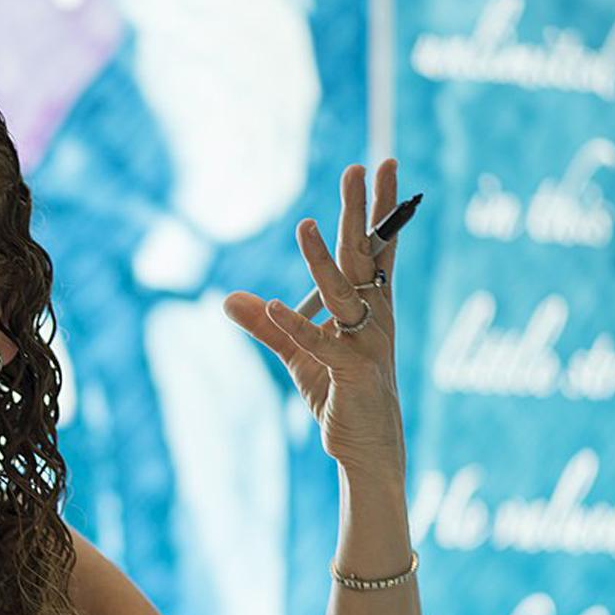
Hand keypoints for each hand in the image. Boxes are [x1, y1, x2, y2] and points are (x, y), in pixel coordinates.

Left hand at [224, 161, 405, 482]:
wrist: (366, 448)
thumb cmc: (340, 394)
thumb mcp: (299, 355)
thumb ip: (268, 327)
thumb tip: (228, 300)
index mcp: (372, 307)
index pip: (378, 249)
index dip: (382, 209)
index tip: (386, 166)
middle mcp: (376, 318)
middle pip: (365, 257)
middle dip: (361, 212)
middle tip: (356, 169)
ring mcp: (368, 345)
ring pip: (343, 294)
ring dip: (321, 260)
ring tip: (304, 224)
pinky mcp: (353, 374)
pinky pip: (320, 345)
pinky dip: (295, 327)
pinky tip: (271, 306)